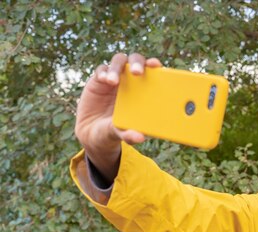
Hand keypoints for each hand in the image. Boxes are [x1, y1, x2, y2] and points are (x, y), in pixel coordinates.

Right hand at [74, 52, 161, 181]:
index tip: (157, 65)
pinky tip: (103, 79)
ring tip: (112, 81)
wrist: (93, 133)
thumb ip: (129, 135)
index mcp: (145, 91)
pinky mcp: (99, 79)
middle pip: (136, 61)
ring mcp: (116, 78)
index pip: (153, 73)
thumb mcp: (121, 134)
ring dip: (117, 68)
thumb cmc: (115, 131)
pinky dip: (103, 72)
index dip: (156, 66)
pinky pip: (101, 70)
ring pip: (119, 61)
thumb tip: (140, 138)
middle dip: (138, 63)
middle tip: (137, 73)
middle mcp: (132, 81)